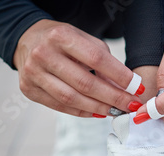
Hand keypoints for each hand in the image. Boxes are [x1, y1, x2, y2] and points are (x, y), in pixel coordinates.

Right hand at [13, 19, 141, 116]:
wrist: (27, 41)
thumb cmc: (60, 40)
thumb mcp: (82, 39)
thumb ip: (103, 61)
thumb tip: (124, 87)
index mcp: (60, 36)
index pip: (96, 59)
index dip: (119, 76)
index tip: (136, 88)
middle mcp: (44, 54)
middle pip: (85, 83)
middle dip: (112, 97)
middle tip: (130, 105)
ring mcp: (33, 74)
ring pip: (72, 98)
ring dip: (99, 108)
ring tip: (116, 111)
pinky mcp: (29, 90)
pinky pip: (61, 106)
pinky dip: (82, 111)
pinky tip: (97, 112)